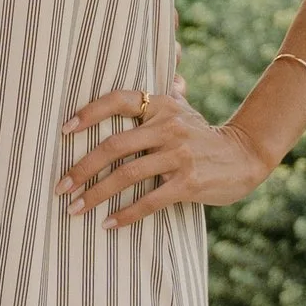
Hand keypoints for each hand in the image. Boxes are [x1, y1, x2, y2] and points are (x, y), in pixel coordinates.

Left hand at [57, 79, 276, 230]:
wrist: (245, 156)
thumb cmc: (203, 136)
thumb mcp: (183, 110)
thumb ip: (160, 100)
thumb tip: (144, 81)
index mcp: (161, 106)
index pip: (118, 101)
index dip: (88, 113)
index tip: (63, 130)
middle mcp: (168, 127)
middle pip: (114, 146)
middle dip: (81, 168)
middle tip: (60, 186)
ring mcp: (179, 155)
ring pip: (127, 175)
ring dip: (96, 195)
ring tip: (74, 209)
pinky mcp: (189, 182)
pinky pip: (149, 200)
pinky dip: (126, 214)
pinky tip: (108, 224)